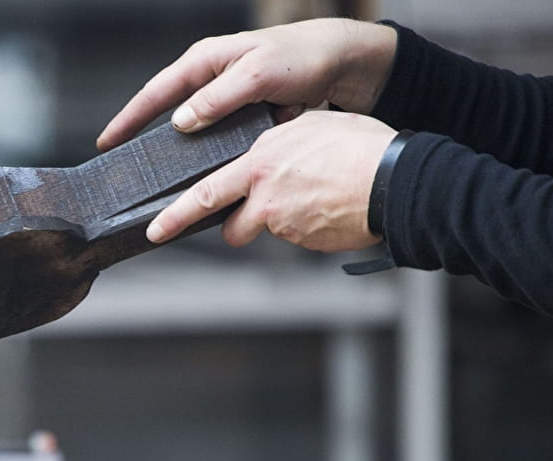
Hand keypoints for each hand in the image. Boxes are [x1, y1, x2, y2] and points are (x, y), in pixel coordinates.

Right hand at [97, 18, 396, 150]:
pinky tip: (203, 176)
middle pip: (166, 112)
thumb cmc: (303, 57)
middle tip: (125, 168)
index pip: (156, 92)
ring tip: (159, 180)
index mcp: (205, 60)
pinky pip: (216, 139)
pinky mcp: (243, 115)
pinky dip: (207, 156)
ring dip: (178, 153)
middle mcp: (210, 78)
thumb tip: (180, 122)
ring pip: (191, 130)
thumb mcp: (256, 75)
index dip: (128, 118)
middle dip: (144, 138)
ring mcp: (226, 98)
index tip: (107, 142)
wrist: (345, 63)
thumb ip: (217, 98)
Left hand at [146, 110, 394, 252]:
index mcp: (261, 159)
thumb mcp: (311, 128)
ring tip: (303, 203)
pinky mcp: (300, 240)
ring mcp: (280, 220)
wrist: (394, 181)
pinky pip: (291, 236)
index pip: (207, 187)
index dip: (179, 209)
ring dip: (266, 224)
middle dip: (181, 225)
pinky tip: (324, 210)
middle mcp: (263, 191)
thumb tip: (265, 152)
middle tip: (159, 233)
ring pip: (258, 228)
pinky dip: (302, 228)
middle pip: (218, 218)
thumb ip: (279, 144)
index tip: (158, 222)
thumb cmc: (362, 149)